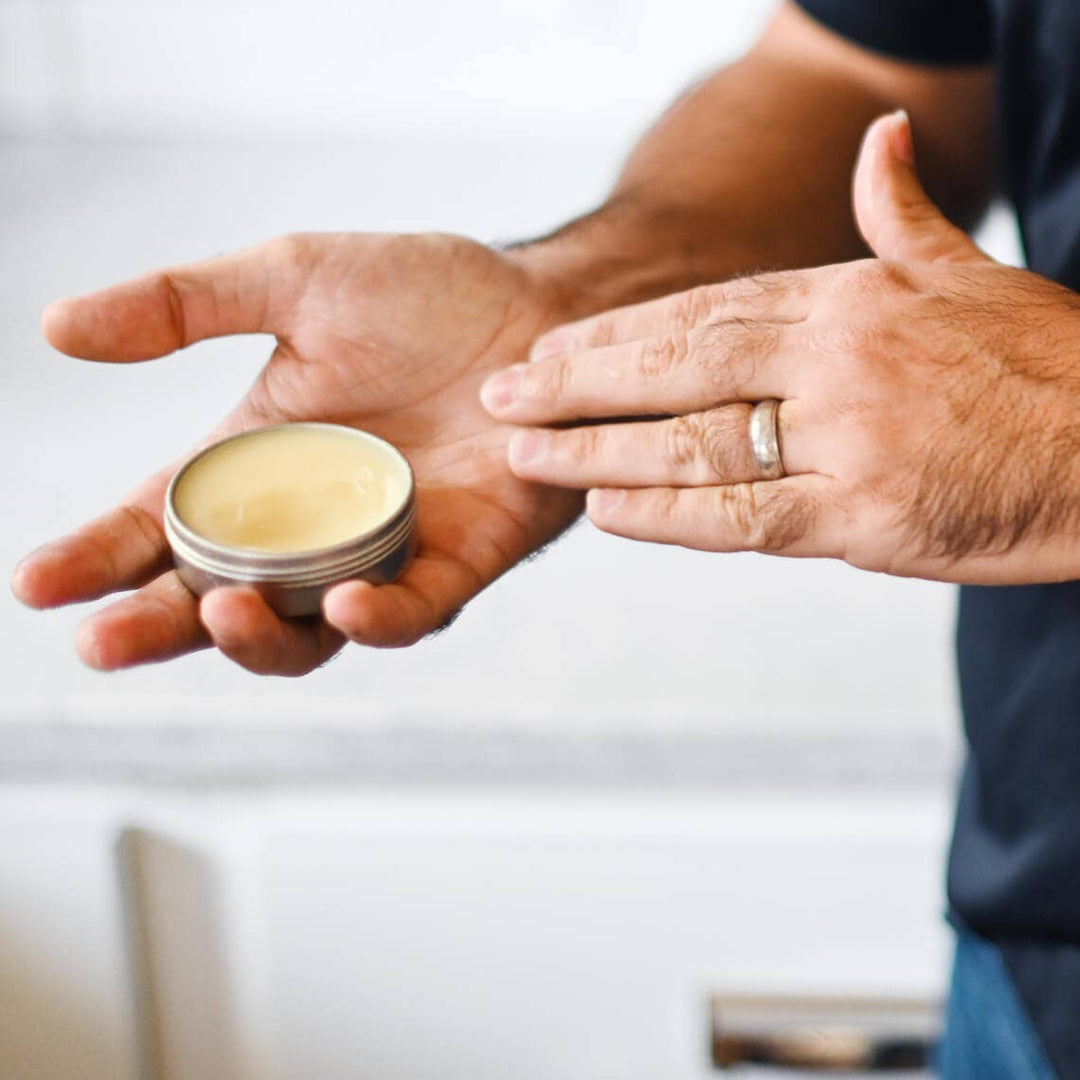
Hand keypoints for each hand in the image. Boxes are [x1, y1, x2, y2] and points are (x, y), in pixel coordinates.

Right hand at [12, 233, 581, 673]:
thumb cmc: (426, 296)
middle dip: (157, 628)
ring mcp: (387, 551)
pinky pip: (416, 610)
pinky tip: (343, 606)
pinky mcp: (464, 559)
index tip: (35, 582)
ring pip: (308, 634)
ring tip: (215, 611)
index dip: (98, 559)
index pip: (162, 529)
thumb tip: (57, 328)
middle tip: (100, 638)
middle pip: (220, 604)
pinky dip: (378, 618)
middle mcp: (314, 527)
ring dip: (257, 638)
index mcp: (259, 468)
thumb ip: (183, 304)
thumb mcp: (292, 281)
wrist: (541, 307)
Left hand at [481, 112, 1079, 585]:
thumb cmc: (1049, 367)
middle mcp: (838, 361)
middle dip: (580, 382)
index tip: (549, 345)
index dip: (616, 332)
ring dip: (600, 450)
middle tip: (501, 395)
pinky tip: (606, 509)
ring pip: (697, 443)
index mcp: (852, 299)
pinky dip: (671, 514)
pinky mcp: (868, 519)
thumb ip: (905, 216)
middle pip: (680, 368)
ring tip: (527, 457)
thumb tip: (880, 142)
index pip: (704, 310)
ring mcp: (850, 440)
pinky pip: (747, 516)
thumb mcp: (973, 273)